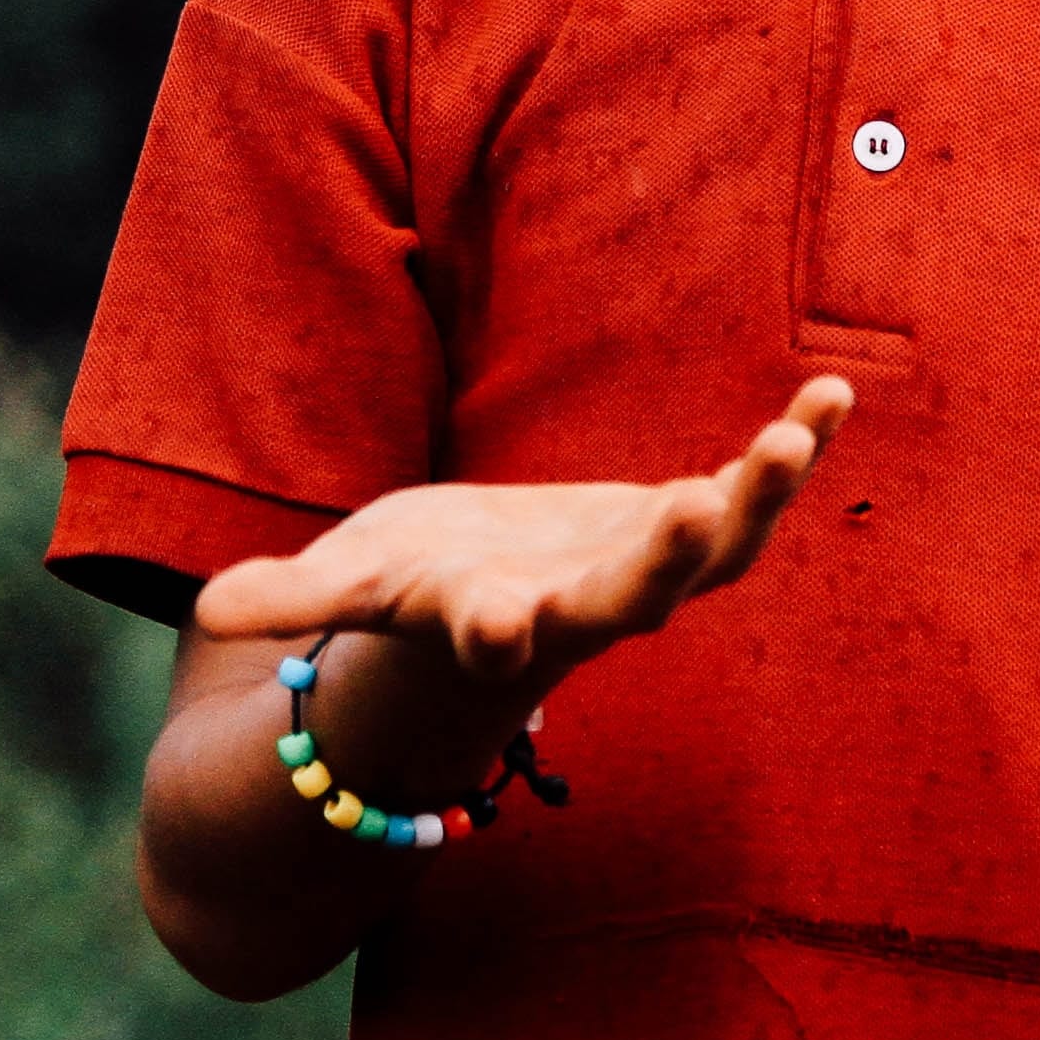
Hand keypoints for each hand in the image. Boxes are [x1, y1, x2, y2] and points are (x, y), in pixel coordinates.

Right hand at [190, 375, 856, 692]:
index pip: (496, 643)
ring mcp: (640, 577)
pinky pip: (750, 500)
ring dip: (754, 501)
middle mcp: (578, 615)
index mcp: (488, 629)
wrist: (483, 621)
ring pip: (711, 555)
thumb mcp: (344, 590)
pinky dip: (793, 455)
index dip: (499, 633)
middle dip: (661, 560)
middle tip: (693, 510)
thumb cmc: (402, 598)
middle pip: (629, 601)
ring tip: (793, 436)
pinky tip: (836, 396)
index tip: (499, 625)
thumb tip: (203, 609)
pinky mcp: (681, 533)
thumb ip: (287, 600)